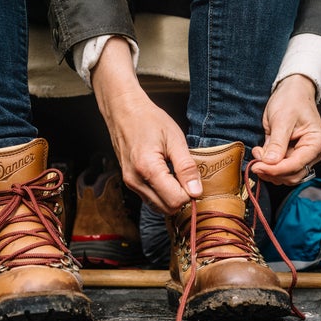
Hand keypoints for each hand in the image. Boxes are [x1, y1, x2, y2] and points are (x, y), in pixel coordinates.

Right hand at [90, 38, 201, 213]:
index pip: (176, 200)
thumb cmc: (149, 120)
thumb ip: (186, 167)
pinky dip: (162, 195)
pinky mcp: (130, 183)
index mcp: (147, 168)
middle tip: (188, 178)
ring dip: (172, 197)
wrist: (124, 111)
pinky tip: (167, 178)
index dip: (190, 194)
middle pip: (167, 208)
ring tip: (177, 176)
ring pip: (159, 207)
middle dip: (182, 198)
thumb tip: (196, 192)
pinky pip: (151, 199)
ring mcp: (130, 183)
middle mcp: (136, 181)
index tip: (195, 180)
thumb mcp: (175, 139)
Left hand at [251, 74, 320, 184]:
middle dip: (273, 171)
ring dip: (270, 170)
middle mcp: (314, 152)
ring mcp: (303, 155)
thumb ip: (277, 143)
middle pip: (293, 174)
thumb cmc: (292, 100)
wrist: (291, 92)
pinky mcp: (293, 155)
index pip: (298, 164)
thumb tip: (270, 162)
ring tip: (258, 155)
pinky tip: (262, 154)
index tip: (259, 167)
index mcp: (317, 142)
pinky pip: (282, 169)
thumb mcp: (282, 119)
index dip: (277, 169)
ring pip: (287, 175)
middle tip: (255, 162)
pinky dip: (270, 166)